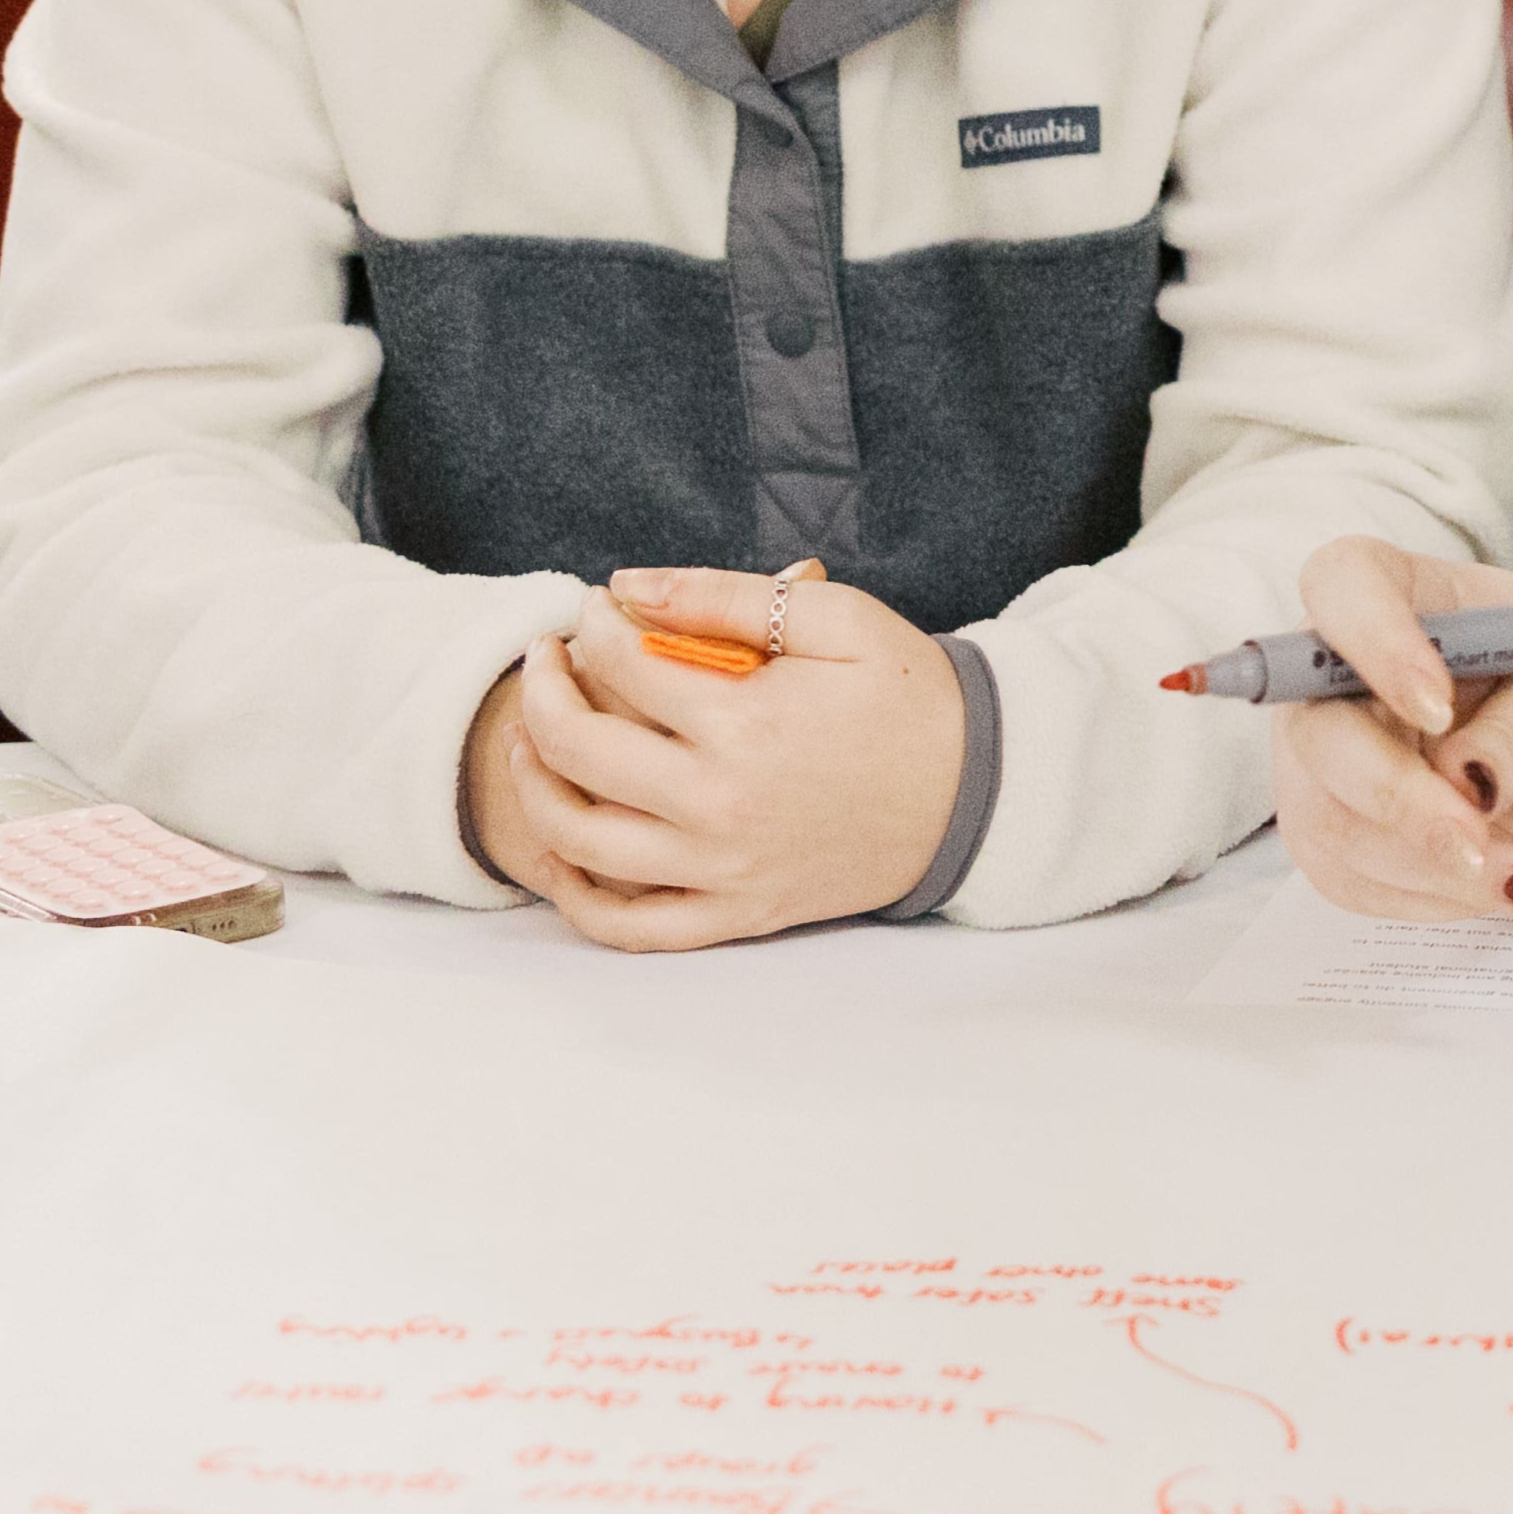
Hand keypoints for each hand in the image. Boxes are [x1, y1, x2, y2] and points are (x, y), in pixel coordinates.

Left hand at [465, 565, 971, 947]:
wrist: (977, 793)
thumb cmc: (907, 697)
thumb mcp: (834, 618)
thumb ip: (724, 595)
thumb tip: (625, 587)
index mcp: (745, 723)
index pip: (621, 663)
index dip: (592, 624)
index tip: (596, 607)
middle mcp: (720, 805)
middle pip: (577, 748)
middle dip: (542, 688)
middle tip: (546, 658)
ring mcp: (723, 870)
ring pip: (580, 839)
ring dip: (536, 782)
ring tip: (535, 739)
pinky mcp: (737, 915)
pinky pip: (629, 927)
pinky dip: (576, 896)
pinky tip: (559, 848)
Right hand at [1261, 538, 1512, 922]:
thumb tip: (1469, 781)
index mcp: (1399, 589)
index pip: (1343, 585)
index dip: (1374, 644)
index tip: (1437, 707)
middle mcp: (1335, 666)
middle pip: (1318, 732)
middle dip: (1401, 803)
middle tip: (1480, 847)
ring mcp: (1319, 754)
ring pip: (1331, 824)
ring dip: (1432, 869)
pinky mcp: (1328, 828)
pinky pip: (1351, 879)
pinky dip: (1431, 897)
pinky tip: (1493, 882)